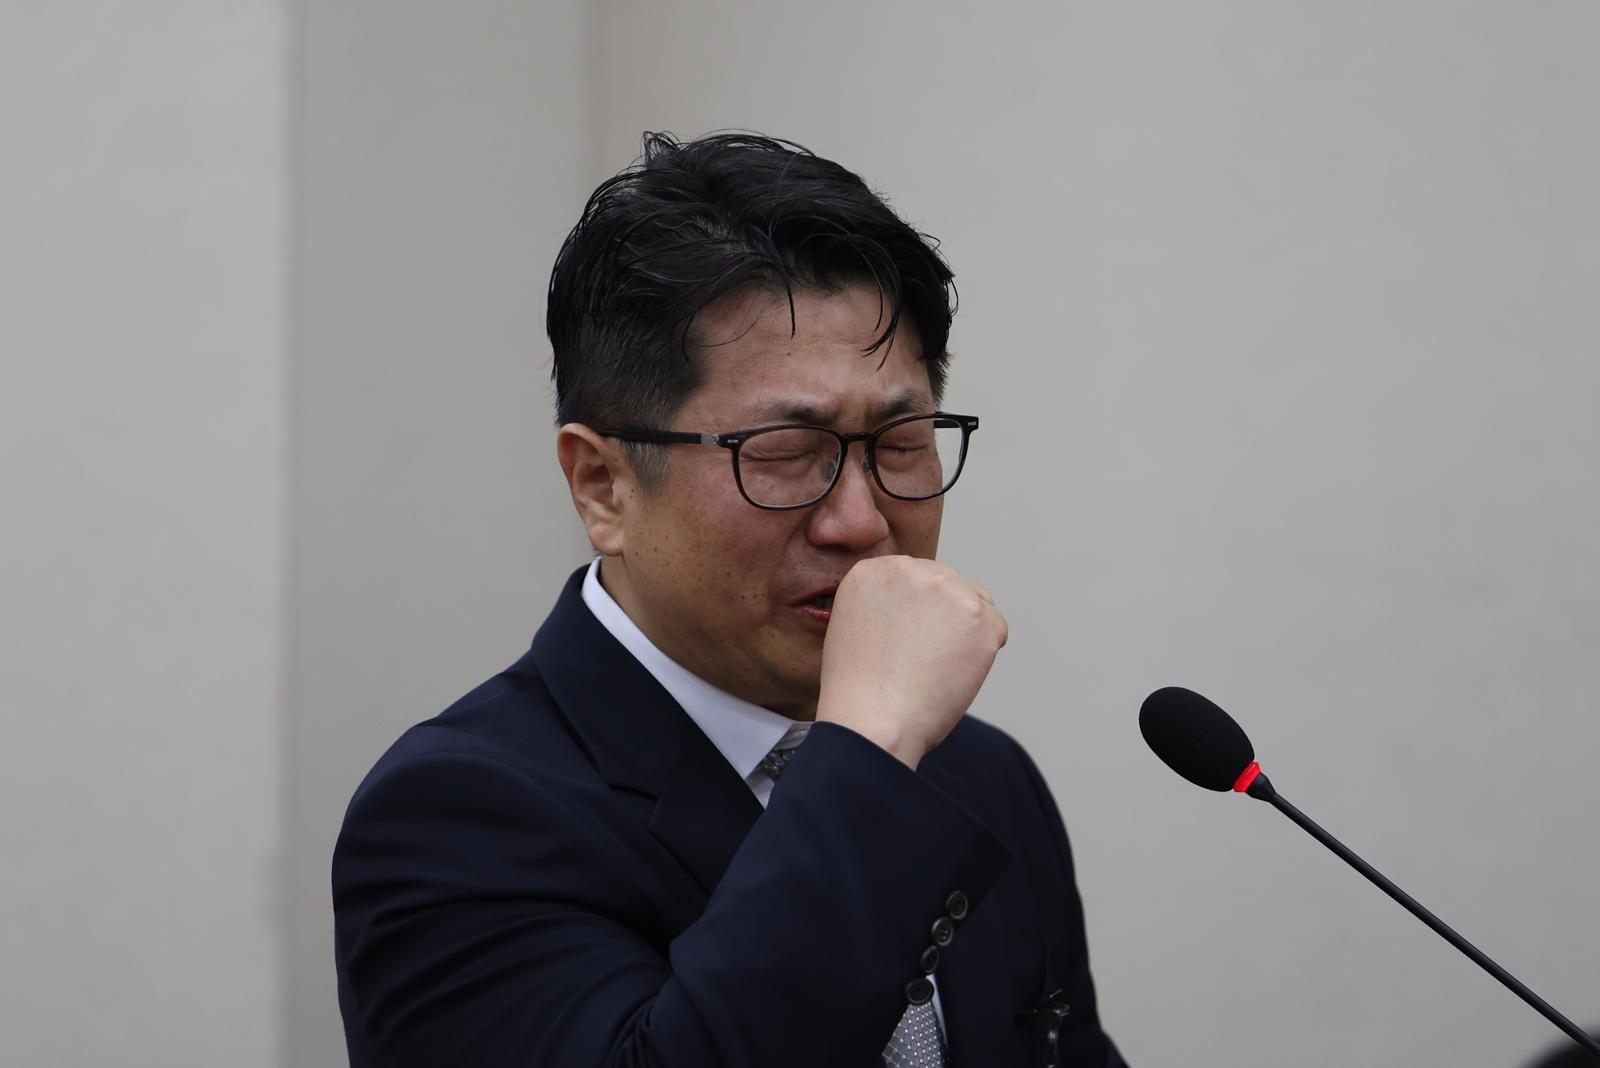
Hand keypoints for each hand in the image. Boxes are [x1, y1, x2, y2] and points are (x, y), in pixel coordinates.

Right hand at [815, 556, 1007, 768]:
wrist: (873, 721)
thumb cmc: (860, 690)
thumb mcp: (851, 627)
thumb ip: (883, 603)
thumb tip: (919, 607)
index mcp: (873, 570)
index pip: (913, 579)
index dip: (916, 613)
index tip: (906, 641)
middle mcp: (910, 570)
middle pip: (946, 584)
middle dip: (942, 618)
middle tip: (923, 659)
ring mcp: (948, 589)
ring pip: (974, 603)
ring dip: (964, 632)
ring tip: (936, 667)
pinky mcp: (980, 615)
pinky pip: (995, 629)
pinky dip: (982, 654)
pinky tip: (954, 673)